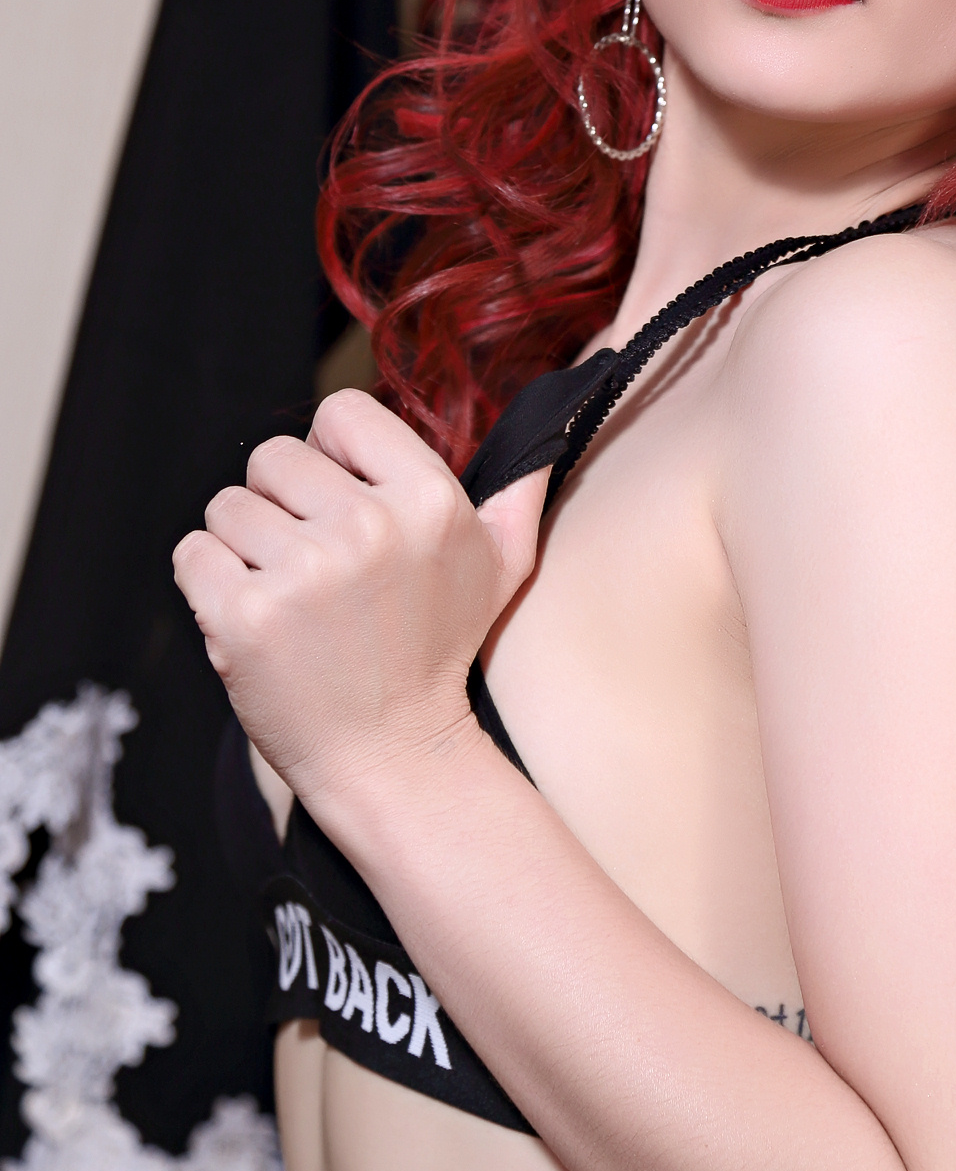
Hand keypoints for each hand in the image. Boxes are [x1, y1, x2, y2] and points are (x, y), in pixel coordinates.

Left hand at [173, 389, 548, 806]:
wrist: (394, 758)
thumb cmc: (437, 654)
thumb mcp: (500, 570)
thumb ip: (516, 499)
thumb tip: (546, 446)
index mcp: (429, 500)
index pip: (340, 412)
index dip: (329, 452)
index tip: (337, 501)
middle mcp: (370, 527)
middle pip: (272, 457)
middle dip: (279, 504)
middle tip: (310, 564)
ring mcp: (306, 573)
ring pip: (226, 507)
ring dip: (242, 548)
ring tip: (287, 597)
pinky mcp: (247, 617)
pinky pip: (193, 554)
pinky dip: (208, 582)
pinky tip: (252, 617)